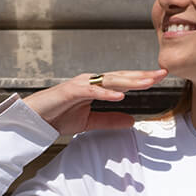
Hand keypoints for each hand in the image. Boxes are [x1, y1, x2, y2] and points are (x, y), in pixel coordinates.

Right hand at [21, 69, 167, 136]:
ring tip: (147, 82)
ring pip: (109, 81)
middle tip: (162, 74)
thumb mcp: (90, 122)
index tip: (160, 77)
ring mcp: (80, 84)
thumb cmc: (58, 116)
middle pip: (120, 77)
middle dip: (141, 75)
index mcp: (96, 87)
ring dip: (129, 81)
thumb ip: (110, 120)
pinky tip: (120, 96)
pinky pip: (91, 91)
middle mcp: (90, 82)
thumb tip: (132, 121)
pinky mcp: (69, 92)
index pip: (123, 81)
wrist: (34, 120)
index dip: (141, 79)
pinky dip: (105, 93)